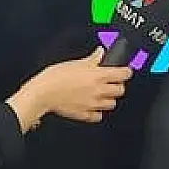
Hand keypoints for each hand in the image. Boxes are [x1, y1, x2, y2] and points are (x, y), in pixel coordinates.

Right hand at [8, 48, 131, 128]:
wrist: (43, 93)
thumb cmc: (56, 76)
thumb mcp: (76, 62)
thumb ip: (93, 59)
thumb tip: (101, 52)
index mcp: (98, 76)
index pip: (123, 74)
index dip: (125, 71)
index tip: (124, 70)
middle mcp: (98, 91)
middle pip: (120, 90)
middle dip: (118, 85)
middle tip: (111, 81)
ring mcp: (93, 104)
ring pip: (111, 104)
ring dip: (109, 98)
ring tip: (101, 93)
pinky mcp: (84, 114)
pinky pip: (98, 116)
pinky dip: (97, 112)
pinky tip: (92, 105)